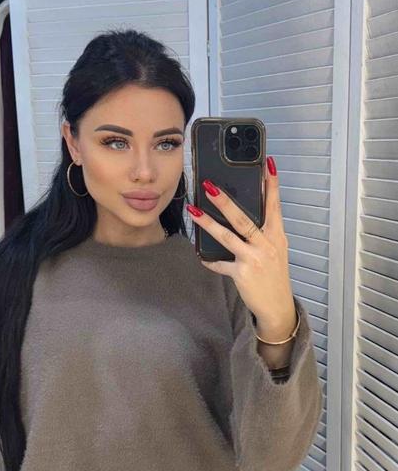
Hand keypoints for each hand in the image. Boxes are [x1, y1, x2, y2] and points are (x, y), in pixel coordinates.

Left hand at [187, 156, 294, 328]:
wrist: (277, 306)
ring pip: (228, 237)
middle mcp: (267, 245)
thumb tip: (243, 215)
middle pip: (244, 219)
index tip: (267, 164)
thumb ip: (263, 233)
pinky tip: (199, 254)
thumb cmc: (274, 276)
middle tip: (210, 186)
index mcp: (277, 236)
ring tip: (193, 211)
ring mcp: (254, 259)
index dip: (272, 185)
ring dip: (208, 223)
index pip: (275, 205)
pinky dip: (209, 260)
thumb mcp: (275, 250)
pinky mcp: (242, 273)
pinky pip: (220, 264)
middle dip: (226, 202)